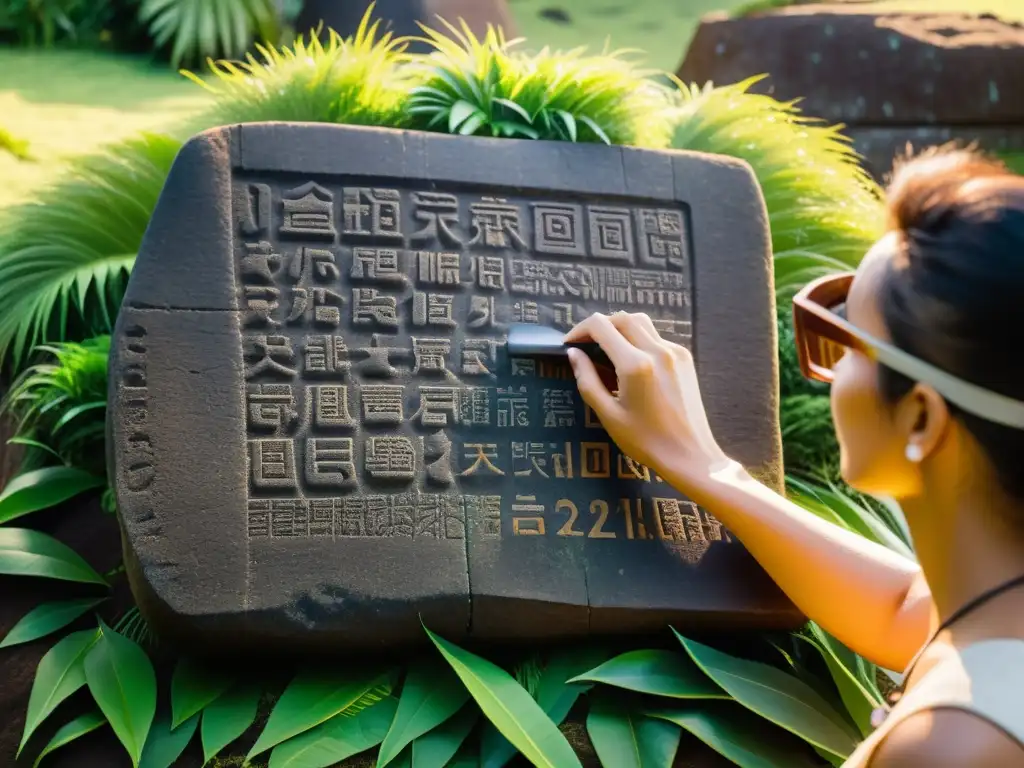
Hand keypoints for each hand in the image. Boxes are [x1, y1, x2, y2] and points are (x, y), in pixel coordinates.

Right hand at [564, 312, 732, 486]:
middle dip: (599, 325)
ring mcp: (674, 352)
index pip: (601, 326)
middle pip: (622, 317)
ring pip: (641, 323)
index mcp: (635, 365)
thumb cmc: (645, 441)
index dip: (580, 330)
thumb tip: (574, 354)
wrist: (689, 455)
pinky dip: (638, 340)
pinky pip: (656, 337)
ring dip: (620, 328)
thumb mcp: (608, 415)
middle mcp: (657, 350)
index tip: (569, 344)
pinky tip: (631, 362)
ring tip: (606, 349)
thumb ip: (587, 380)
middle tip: (585, 344)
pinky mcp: (684, 358)